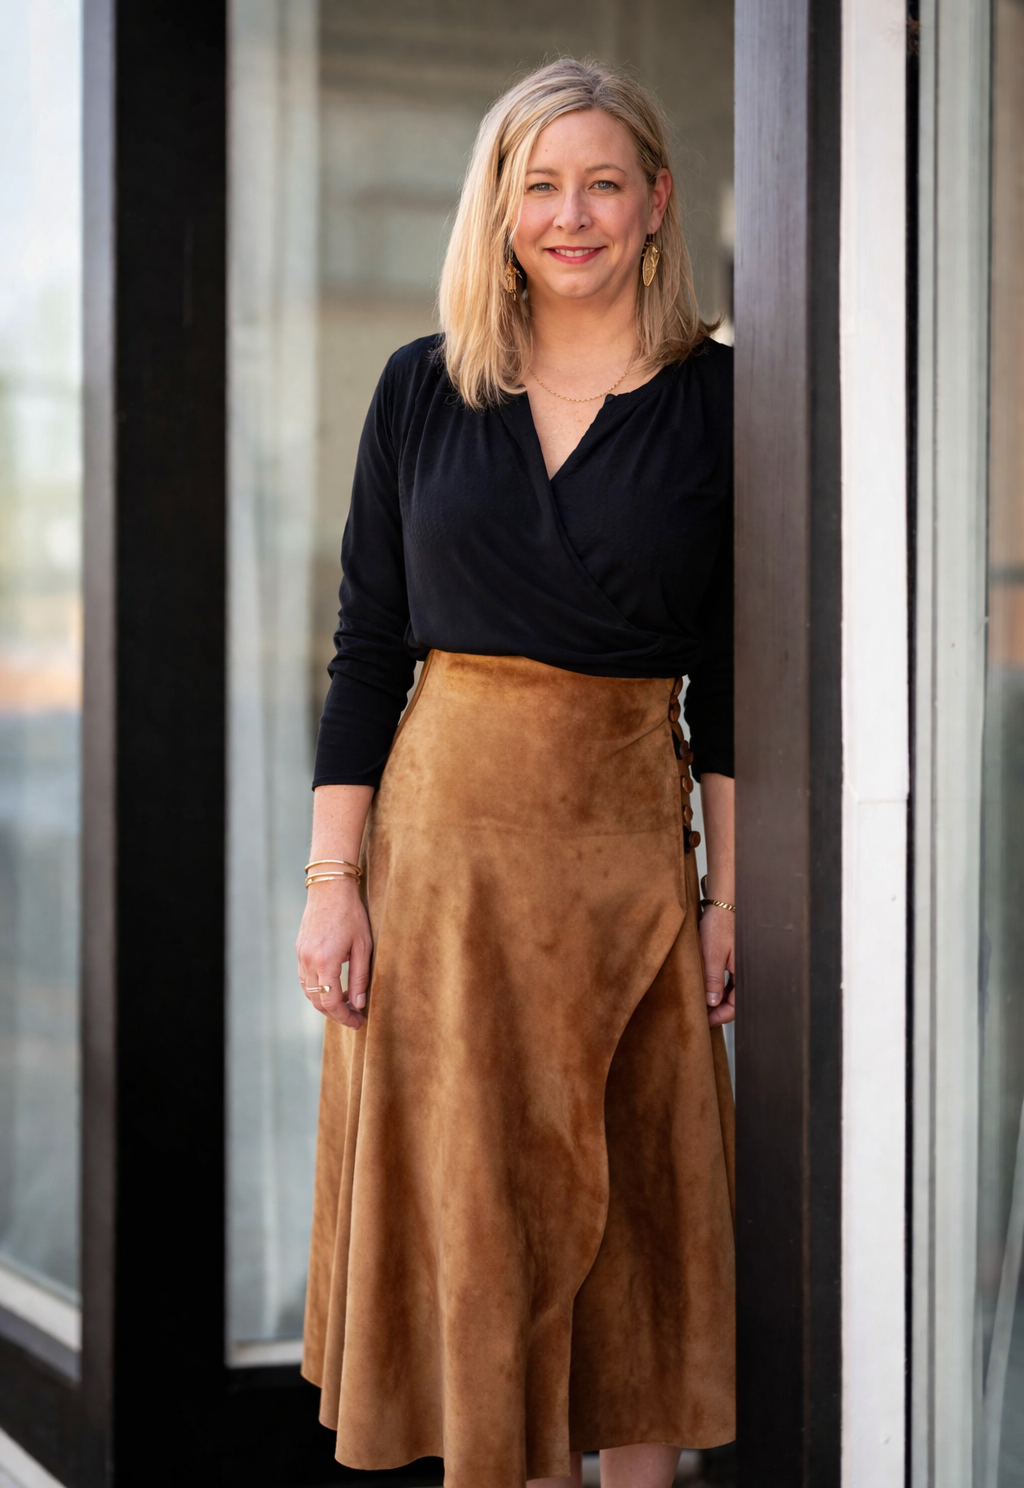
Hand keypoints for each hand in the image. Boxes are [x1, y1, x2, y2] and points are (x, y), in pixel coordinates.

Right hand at [295, 878, 372, 1028]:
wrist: (330, 887)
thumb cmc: (351, 914)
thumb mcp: (363, 946)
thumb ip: (360, 977)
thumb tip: (360, 1003)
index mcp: (325, 961)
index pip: (331, 1002)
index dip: (345, 1016)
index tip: (358, 1022)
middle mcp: (308, 961)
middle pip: (317, 1001)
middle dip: (336, 1013)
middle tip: (354, 1017)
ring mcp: (301, 955)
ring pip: (309, 992)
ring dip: (325, 1003)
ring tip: (345, 1005)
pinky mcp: (299, 950)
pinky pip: (305, 979)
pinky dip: (317, 989)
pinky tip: (332, 988)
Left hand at [699, 904, 734, 1026]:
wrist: (724, 904)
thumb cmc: (720, 925)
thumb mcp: (713, 954)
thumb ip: (713, 980)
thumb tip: (712, 1003)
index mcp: (746, 973)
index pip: (735, 1006)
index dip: (719, 1017)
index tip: (704, 1021)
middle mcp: (748, 972)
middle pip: (735, 1001)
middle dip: (718, 1011)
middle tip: (701, 1015)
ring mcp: (743, 967)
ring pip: (732, 992)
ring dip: (718, 1000)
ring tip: (701, 1004)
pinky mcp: (738, 961)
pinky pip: (731, 981)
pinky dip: (720, 988)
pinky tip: (708, 990)